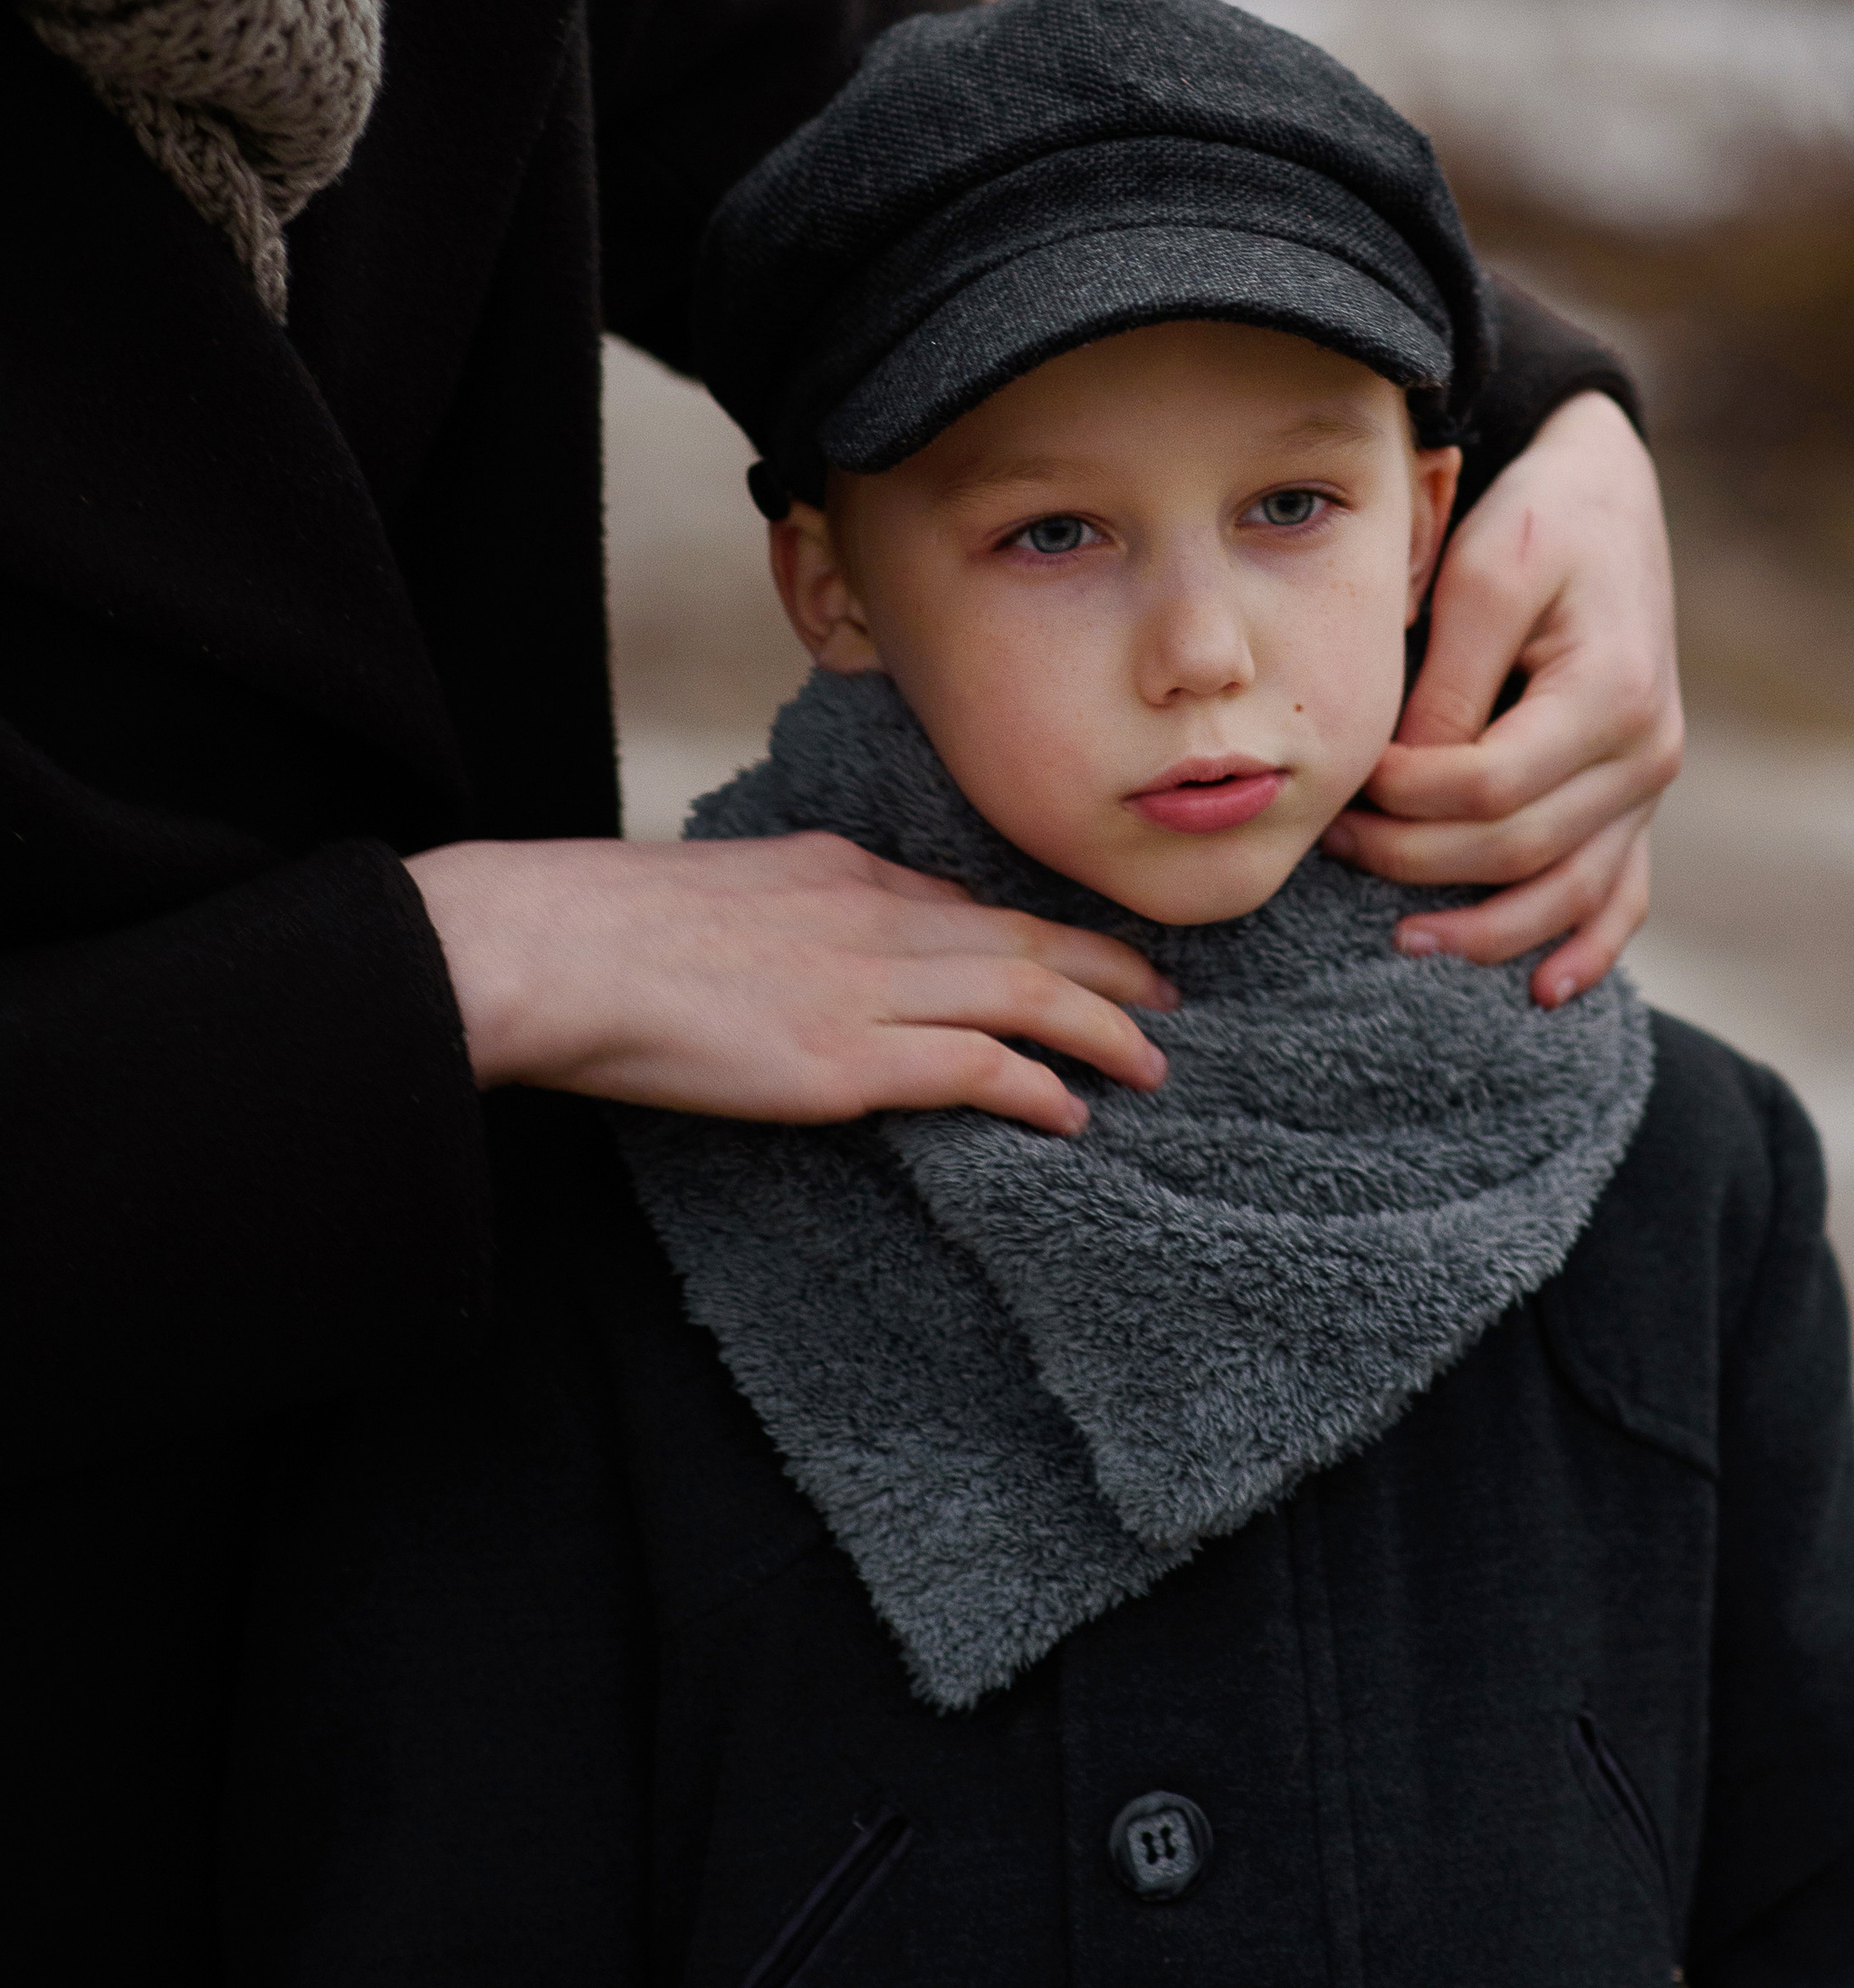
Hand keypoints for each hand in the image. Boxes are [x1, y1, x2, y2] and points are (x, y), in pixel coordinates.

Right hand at [408, 829, 1176, 1137]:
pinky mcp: (843, 1062)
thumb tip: (799, 964)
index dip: (1033, 932)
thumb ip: (779, 920)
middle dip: (1104, 967)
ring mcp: (862, 988)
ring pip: (1023, 994)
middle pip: (1019, 936)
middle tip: (1167, 998)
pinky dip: (1037, 1086)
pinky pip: (975, 1069)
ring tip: (1152, 1063)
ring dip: (1101, 1028)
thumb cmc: (599, 930)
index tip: (1080, 955)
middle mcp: (868, 919)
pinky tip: (1074, 1114)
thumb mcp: (713, 896)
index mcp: (833, 872)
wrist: (551, 948)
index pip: (960, 902)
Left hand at [1322, 390, 1681, 1004]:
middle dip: (1416, 860)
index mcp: (1612, 693)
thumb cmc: (1540, 523)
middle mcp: (1646, 752)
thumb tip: (1404, 781)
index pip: (1491, 786)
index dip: (1405, 800)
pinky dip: (1589, 947)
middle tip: (1335, 846)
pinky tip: (1544, 991)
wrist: (1610, 498)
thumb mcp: (1486, 572)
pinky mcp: (1637, 799)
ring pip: (1569, 892)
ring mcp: (1649, 785)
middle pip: (1520, 848)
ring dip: (1488, 932)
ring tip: (1402, 944)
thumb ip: (1449, 683)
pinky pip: (1623, 893)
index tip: (1344, 778)